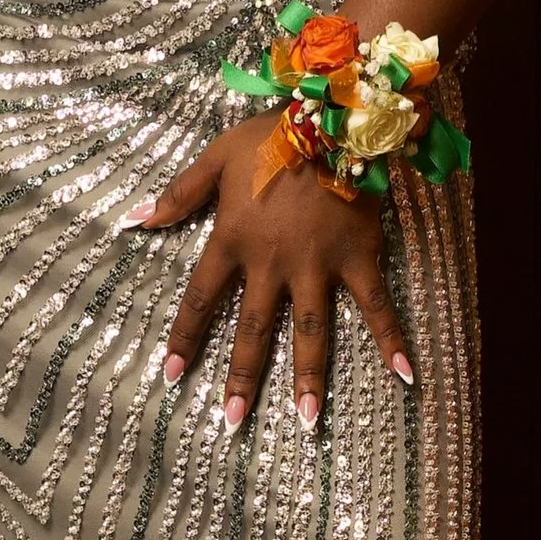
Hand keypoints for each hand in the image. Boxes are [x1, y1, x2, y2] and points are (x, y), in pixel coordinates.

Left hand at [127, 121, 414, 433]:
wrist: (332, 117)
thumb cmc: (269, 136)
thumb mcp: (215, 158)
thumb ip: (179, 194)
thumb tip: (136, 220)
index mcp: (232, 240)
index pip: (201, 299)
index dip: (185, 338)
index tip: (171, 376)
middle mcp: (272, 263)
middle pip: (253, 330)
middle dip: (243, 378)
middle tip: (233, 422)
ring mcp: (318, 266)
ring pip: (311, 330)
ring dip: (309, 376)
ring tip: (308, 420)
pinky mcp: (358, 259)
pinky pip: (376, 306)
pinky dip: (392, 339)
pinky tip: (404, 376)